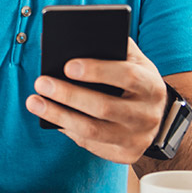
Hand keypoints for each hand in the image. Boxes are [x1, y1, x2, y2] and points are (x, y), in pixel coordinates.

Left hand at [26, 37, 167, 163]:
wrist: (157, 116)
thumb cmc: (135, 82)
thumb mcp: (134, 62)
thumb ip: (113, 47)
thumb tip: (72, 37)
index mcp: (152, 86)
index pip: (127, 76)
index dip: (97, 70)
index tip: (67, 65)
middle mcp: (148, 115)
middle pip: (104, 107)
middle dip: (69, 95)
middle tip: (41, 82)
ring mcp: (137, 138)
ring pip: (92, 131)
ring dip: (59, 115)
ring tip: (34, 102)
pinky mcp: (126, 155)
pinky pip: (90, 144)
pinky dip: (67, 129)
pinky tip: (50, 117)